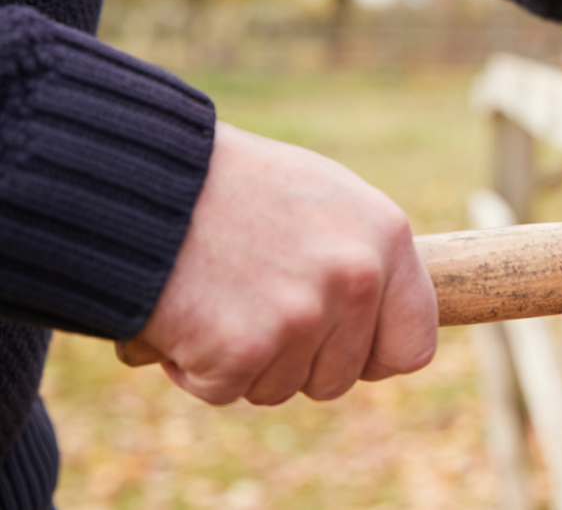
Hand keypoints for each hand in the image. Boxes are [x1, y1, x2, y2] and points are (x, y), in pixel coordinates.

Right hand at [129, 121, 437, 405]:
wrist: (145, 174)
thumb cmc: (236, 184)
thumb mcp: (325, 198)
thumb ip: (363, 256)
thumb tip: (386, 313)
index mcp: (387, 239)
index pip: (413, 345)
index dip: (373, 357)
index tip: (343, 348)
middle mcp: (356, 279)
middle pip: (340, 378)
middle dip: (296, 359)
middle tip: (254, 303)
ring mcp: (302, 317)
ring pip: (282, 388)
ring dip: (245, 360)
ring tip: (219, 292)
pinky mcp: (243, 349)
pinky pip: (224, 390)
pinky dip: (195, 365)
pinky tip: (186, 309)